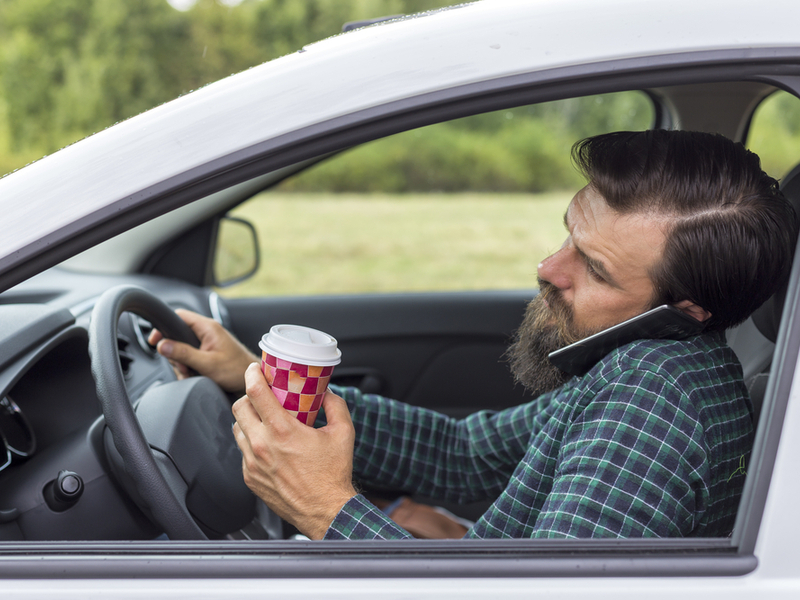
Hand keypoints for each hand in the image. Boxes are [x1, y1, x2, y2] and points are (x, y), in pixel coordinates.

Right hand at [148, 309, 257, 392]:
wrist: (252, 380)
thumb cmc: (236, 370)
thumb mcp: (207, 363)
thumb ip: (184, 353)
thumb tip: (162, 345)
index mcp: (207, 327)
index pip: (178, 316)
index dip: (164, 326)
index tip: (155, 340)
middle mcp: (207, 331)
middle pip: (177, 335)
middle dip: (175, 353)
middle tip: (183, 366)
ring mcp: (207, 342)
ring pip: (182, 348)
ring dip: (182, 363)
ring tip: (192, 373)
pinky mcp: (208, 352)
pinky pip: (190, 356)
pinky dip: (188, 367)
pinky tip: (194, 375)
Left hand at [232, 363, 356, 538]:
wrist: (325, 510)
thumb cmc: (333, 474)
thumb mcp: (343, 433)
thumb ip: (336, 406)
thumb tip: (327, 392)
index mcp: (282, 431)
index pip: (255, 392)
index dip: (252, 374)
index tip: (255, 368)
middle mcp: (262, 446)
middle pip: (239, 406)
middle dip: (249, 395)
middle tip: (262, 394)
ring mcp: (252, 463)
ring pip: (237, 428)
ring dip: (248, 418)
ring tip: (264, 419)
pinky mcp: (250, 477)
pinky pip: (242, 451)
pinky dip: (251, 441)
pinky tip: (268, 444)